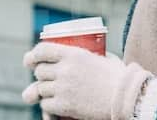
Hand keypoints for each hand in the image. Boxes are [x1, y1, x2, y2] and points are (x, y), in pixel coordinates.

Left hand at [22, 42, 152, 119]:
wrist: (126, 97)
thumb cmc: (119, 77)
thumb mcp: (104, 58)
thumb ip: (92, 56)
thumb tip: (93, 53)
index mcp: (74, 54)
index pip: (42, 50)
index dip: (33, 55)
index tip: (30, 60)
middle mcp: (65, 69)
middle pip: (39, 71)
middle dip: (40, 75)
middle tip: (47, 79)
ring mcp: (63, 88)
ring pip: (40, 89)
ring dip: (44, 91)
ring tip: (53, 93)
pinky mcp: (63, 106)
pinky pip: (46, 105)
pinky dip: (48, 106)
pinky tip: (55, 105)